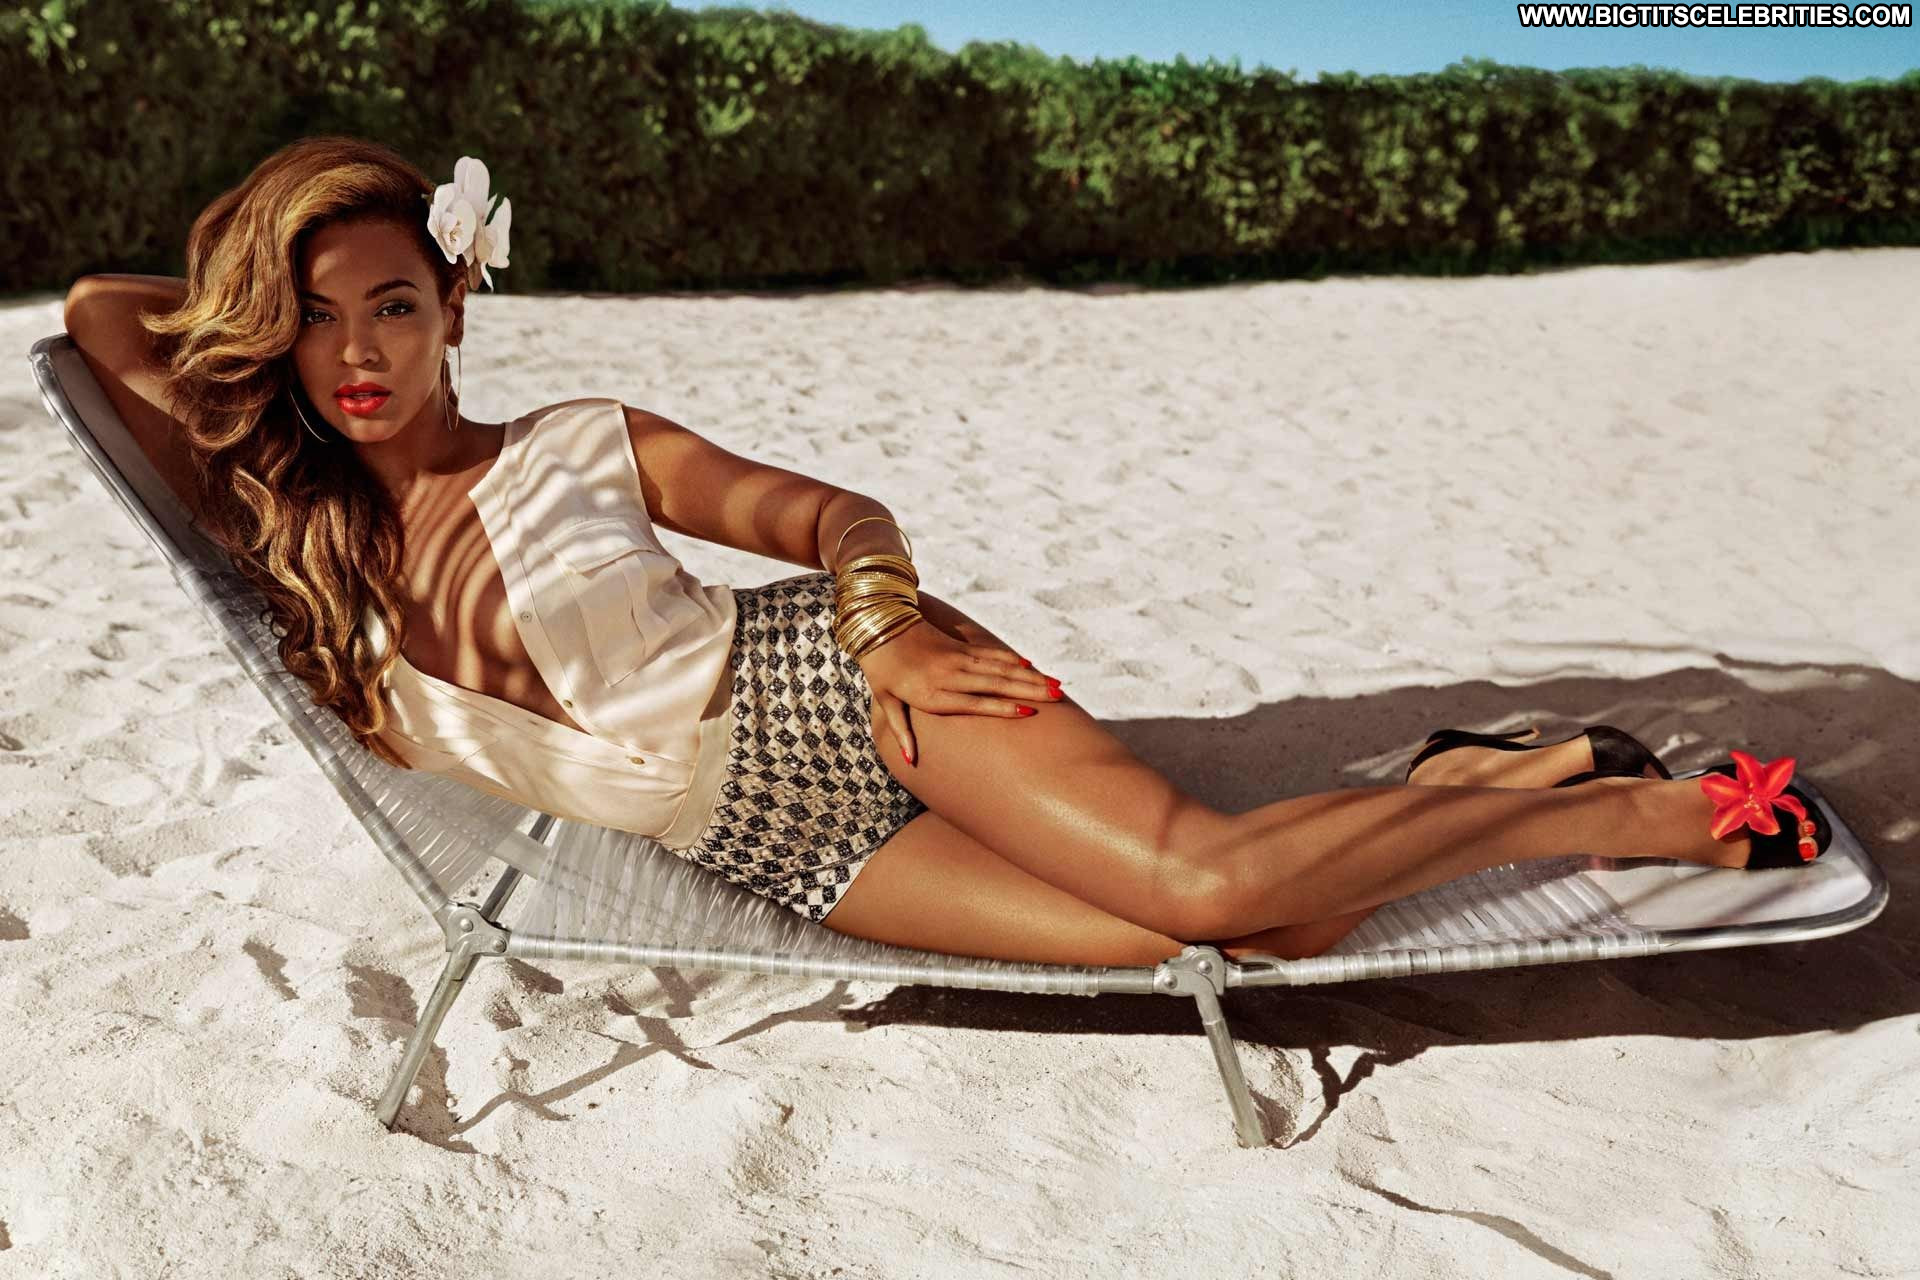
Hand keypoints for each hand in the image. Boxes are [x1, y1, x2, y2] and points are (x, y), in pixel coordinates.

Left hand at [855, 603, 1060, 766]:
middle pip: (995, 684)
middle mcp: (950, 675)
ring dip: (1028, 676)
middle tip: (1057, 697)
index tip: (1028, 712)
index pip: (974, 702)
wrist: (879, 623)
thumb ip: (901, 730)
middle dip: (1029, 690)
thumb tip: (910, 762)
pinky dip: (1011, 659)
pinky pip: (990, 653)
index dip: (1001, 707)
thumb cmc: (882, 669)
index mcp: (933, 693)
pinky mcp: (960, 646)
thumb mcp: (886, 701)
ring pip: (999, 668)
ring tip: (1054, 683)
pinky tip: (1030, 665)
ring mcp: (957, 658)